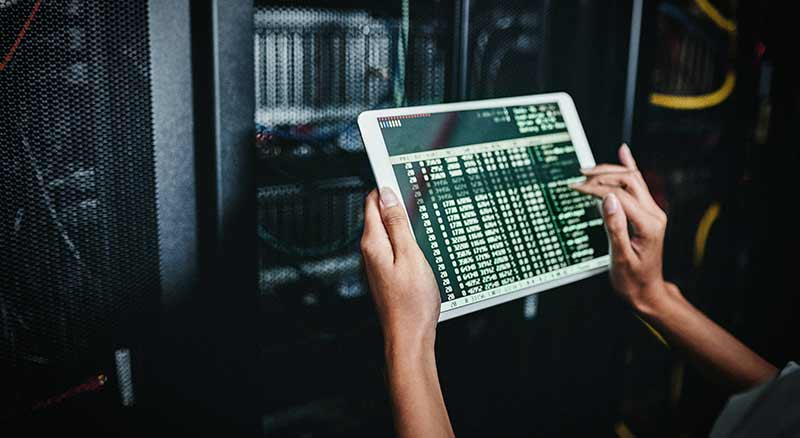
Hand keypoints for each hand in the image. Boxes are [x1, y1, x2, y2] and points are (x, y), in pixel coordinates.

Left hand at [360, 187, 440, 350]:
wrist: (410, 336)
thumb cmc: (412, 303)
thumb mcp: (411, 256)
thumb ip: (397, 224)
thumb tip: (387, 196)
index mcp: (373, 244)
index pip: (372, 202)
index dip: (385, 186)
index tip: (398, 174)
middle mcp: (370, 252)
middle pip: (378, 215)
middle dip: (395, 203)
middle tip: (416, 194)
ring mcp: (377, 264)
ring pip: (387, 231)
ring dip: (402, 222)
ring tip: (420, 218)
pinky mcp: (385, 273)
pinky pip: (393, 247)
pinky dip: (404, 240)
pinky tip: (419, 245)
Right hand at [571, 144, 669, 311]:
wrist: (647, 292)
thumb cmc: (632, 280)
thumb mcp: (620, 257)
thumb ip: (615, 226)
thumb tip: (607, 198)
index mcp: (648, 224)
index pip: (619, 194)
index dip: (595, 188)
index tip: (575, 188)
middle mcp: (654, 214)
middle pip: (629, 180)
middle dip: (603, 174)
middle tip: (579, 176)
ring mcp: (652, 212)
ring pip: (632, 180)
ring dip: (611, 171)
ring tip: (588, 171)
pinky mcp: (647, 214)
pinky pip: (638, 185)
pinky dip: (630, 167)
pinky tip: (624, 153)